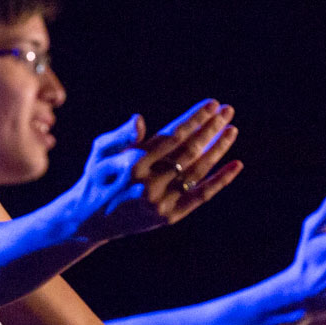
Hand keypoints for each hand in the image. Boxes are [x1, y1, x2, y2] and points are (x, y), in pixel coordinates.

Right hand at [74, 101, 242, 241]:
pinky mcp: (169, 216)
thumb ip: (120, 135)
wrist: (90, 219)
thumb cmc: (97, 177)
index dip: (194, 118)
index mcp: (132, 161)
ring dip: (218, 148)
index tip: (211, 104)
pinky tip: (235, 164)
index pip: (172, 134)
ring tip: (231, 130)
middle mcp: (148, 181)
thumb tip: (139, 119)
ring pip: (198, 170)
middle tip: (228, 110)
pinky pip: (200, 196)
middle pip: (189, 149)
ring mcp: (160, 201)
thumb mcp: (100, 151)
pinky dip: (220, 180)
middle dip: (211, 128)